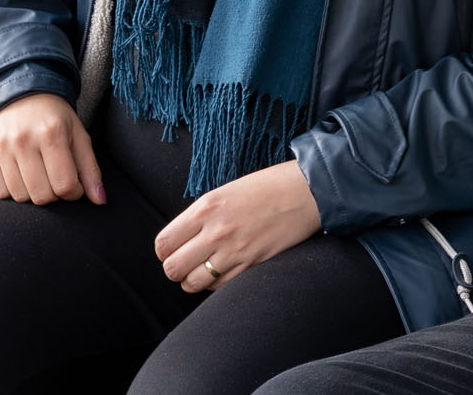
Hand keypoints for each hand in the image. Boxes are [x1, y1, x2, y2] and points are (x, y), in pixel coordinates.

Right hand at [0, 92, 103, 205]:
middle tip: (56, 179)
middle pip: (42, 195)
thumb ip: (90, 169)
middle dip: (54, 195)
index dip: (74, 193)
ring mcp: (1, 148)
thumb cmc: (54, 118)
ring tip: (40, 175)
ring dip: (34, 193)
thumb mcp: (78, 135)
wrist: (18, 95)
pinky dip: (14, 190)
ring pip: (20, 196)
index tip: (74, 185)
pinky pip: (1, 192)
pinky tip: (22, 174)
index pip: (65, 184)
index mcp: (52, 133)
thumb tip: (100, 200)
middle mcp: (23, 140)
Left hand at [154, 159, 322, 293]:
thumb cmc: (270, 186)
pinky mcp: (252, 264)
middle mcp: (215, 231)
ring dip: (195, 279)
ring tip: (205, 269)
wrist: (309, 191)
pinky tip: (226, 269)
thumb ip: (202, 215)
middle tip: (188, 262)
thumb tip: (183, 238)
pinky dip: (217, 283)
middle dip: (176, 269)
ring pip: (193, 283)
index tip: (174, 249)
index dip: (165, 251)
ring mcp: (234, 250)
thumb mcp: (227, 191)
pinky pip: (219, 286)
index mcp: (205, 208)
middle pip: (172, 268)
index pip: (163, 244)